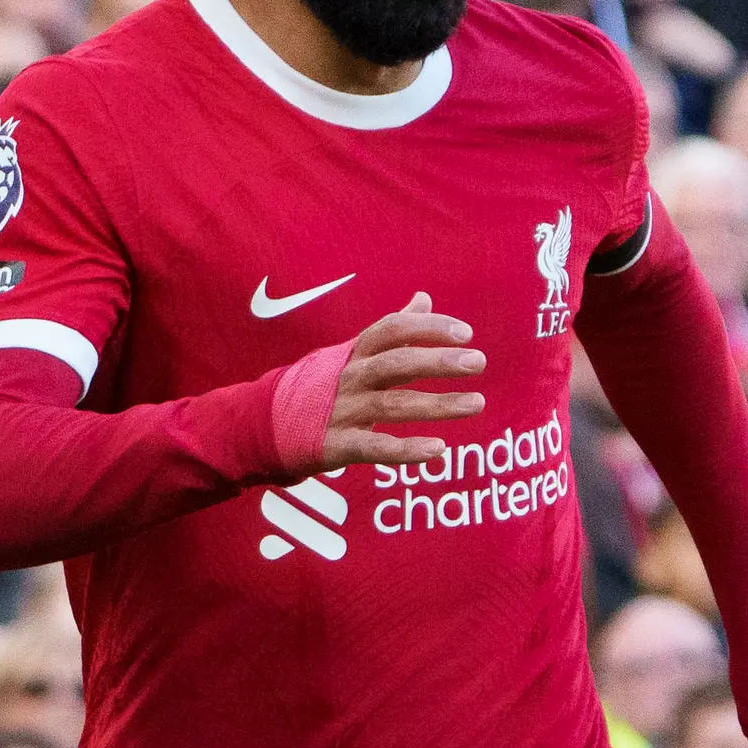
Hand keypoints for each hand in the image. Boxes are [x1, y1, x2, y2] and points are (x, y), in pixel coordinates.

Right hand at [315, 304, 484, 468]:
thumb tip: (424, 297)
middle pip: (397, 363)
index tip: (466, 333)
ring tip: (476, 403)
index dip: (429, 327)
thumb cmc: (324, 385)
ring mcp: (343, 411)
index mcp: (356, 352)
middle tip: (478, 361)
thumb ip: (393, 329)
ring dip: (437, 404)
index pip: (393, 329)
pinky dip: (406, 450)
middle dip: (439, 360)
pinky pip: (376, 447)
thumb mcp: (355, 352)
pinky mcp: (337, 445)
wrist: (268, 423)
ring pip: (394, 405)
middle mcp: (350, 377)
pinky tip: (438, 449)